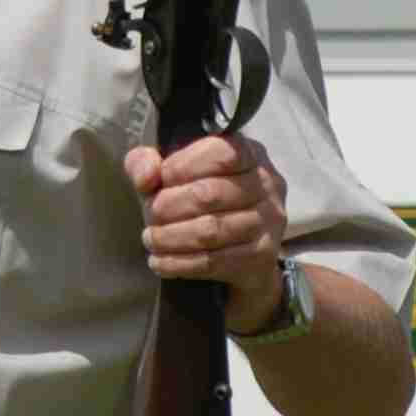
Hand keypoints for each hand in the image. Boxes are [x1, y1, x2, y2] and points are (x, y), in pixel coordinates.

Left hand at [122, 132, 287, 334]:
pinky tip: (159, 261)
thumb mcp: (170, 173)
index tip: (160, 180)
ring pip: (211, 230)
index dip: (182, 166)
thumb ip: (148, 162)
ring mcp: (268, 222)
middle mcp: (267, 184)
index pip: (220, 152)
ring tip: (150, 239)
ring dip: (170, 237)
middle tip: (151, 215)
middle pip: (210, 193)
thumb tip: (146, 176)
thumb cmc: (200, 201)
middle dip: (169, 206)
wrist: (239, 254)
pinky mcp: (262, 257)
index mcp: (249, 153)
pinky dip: (179, 263)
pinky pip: (214, 262)